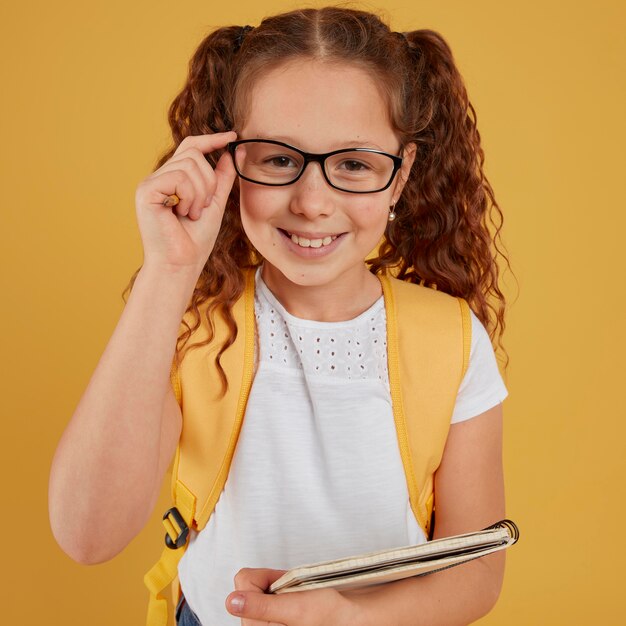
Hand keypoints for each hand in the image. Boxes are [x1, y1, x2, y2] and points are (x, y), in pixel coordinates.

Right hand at [134, 131, 237, 272]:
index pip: (190, 148)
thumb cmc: (195, 241)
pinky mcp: (146, 191)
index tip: (233, 137)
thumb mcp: (215, 204)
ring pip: (189, 165)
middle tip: (204, 206)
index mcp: (172, 179)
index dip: (212, 139)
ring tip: (192, 213)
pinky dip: (190, 196)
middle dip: (209, 180)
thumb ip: (222, 179)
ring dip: (201, 192)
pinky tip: (183, 213)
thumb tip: (232, 152)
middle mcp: (158, 178)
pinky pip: (179, 177)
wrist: (181, 264)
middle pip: (193, 154)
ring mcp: (149, 183)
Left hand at [226, 567, 368, 625]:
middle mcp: (257, 625)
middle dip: (270, 582)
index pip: (244, 581)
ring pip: (256, 587)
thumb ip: (261, 605)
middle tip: (293, 591)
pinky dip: (280, 590)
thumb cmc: (329, 614)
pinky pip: (265, 593)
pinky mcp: (272, 617)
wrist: (350, 616)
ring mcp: (265, 621)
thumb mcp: (295, 608)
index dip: (266, 575)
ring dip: (276, 586)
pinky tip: (295, 599)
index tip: (285, 584)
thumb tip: (231, 601)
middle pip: (247, 584)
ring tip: (296, 596)